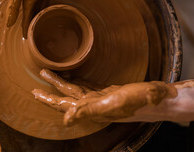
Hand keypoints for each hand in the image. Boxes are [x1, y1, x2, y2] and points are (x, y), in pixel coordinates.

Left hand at [32, 69, 176, 125]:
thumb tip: (65, 120)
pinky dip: (78, 82)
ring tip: (50, 74)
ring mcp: (101, 98)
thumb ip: (88, 111)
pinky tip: (74, 78)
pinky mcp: (109, 92)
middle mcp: (94, 104)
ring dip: (62, 84)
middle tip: (37, 83)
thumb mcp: (113, 103)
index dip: (49, 99)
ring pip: (75, 90)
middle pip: (66, 98)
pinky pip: (88, 86)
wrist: (159, 99)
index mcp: (91, 107)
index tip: (34, 92)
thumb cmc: (139, 100)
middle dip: (50, 91)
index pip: (64, 104)